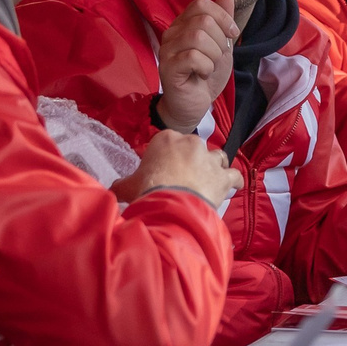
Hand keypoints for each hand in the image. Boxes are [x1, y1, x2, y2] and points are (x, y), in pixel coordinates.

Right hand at [114, 129, 241, 207]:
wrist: (169, 206)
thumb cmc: (147, 191)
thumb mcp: (128, 186)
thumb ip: (123, 184)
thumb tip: (112, 189)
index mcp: (166, 139)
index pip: (168, 142)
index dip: (167, 157)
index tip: (164, 170)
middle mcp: (190, 143)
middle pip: (194, 148)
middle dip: (191, 160)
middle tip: (184, 178)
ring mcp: (209, 158)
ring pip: (217, 157)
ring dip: (214, 166)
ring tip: (209, 180)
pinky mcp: (223, 176)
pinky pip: (234, 174)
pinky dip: (233, 181)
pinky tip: (232, 186)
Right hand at [154, 0, 237, 131]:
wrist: (194, 105)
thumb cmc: (205, 75)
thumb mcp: (221, 46)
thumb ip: (223, 22)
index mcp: (184, 24)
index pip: (201, 3)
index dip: (222, 17)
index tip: (231, 34)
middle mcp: (171, 33)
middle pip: (203, 20)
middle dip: (220, 41)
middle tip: (217, 58)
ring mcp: (167, 50)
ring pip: (198, 37)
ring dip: (213, 55)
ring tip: (210, 67)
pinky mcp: (168, 67)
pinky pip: (193, 57)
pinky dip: (206, 67)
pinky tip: (203, 75)